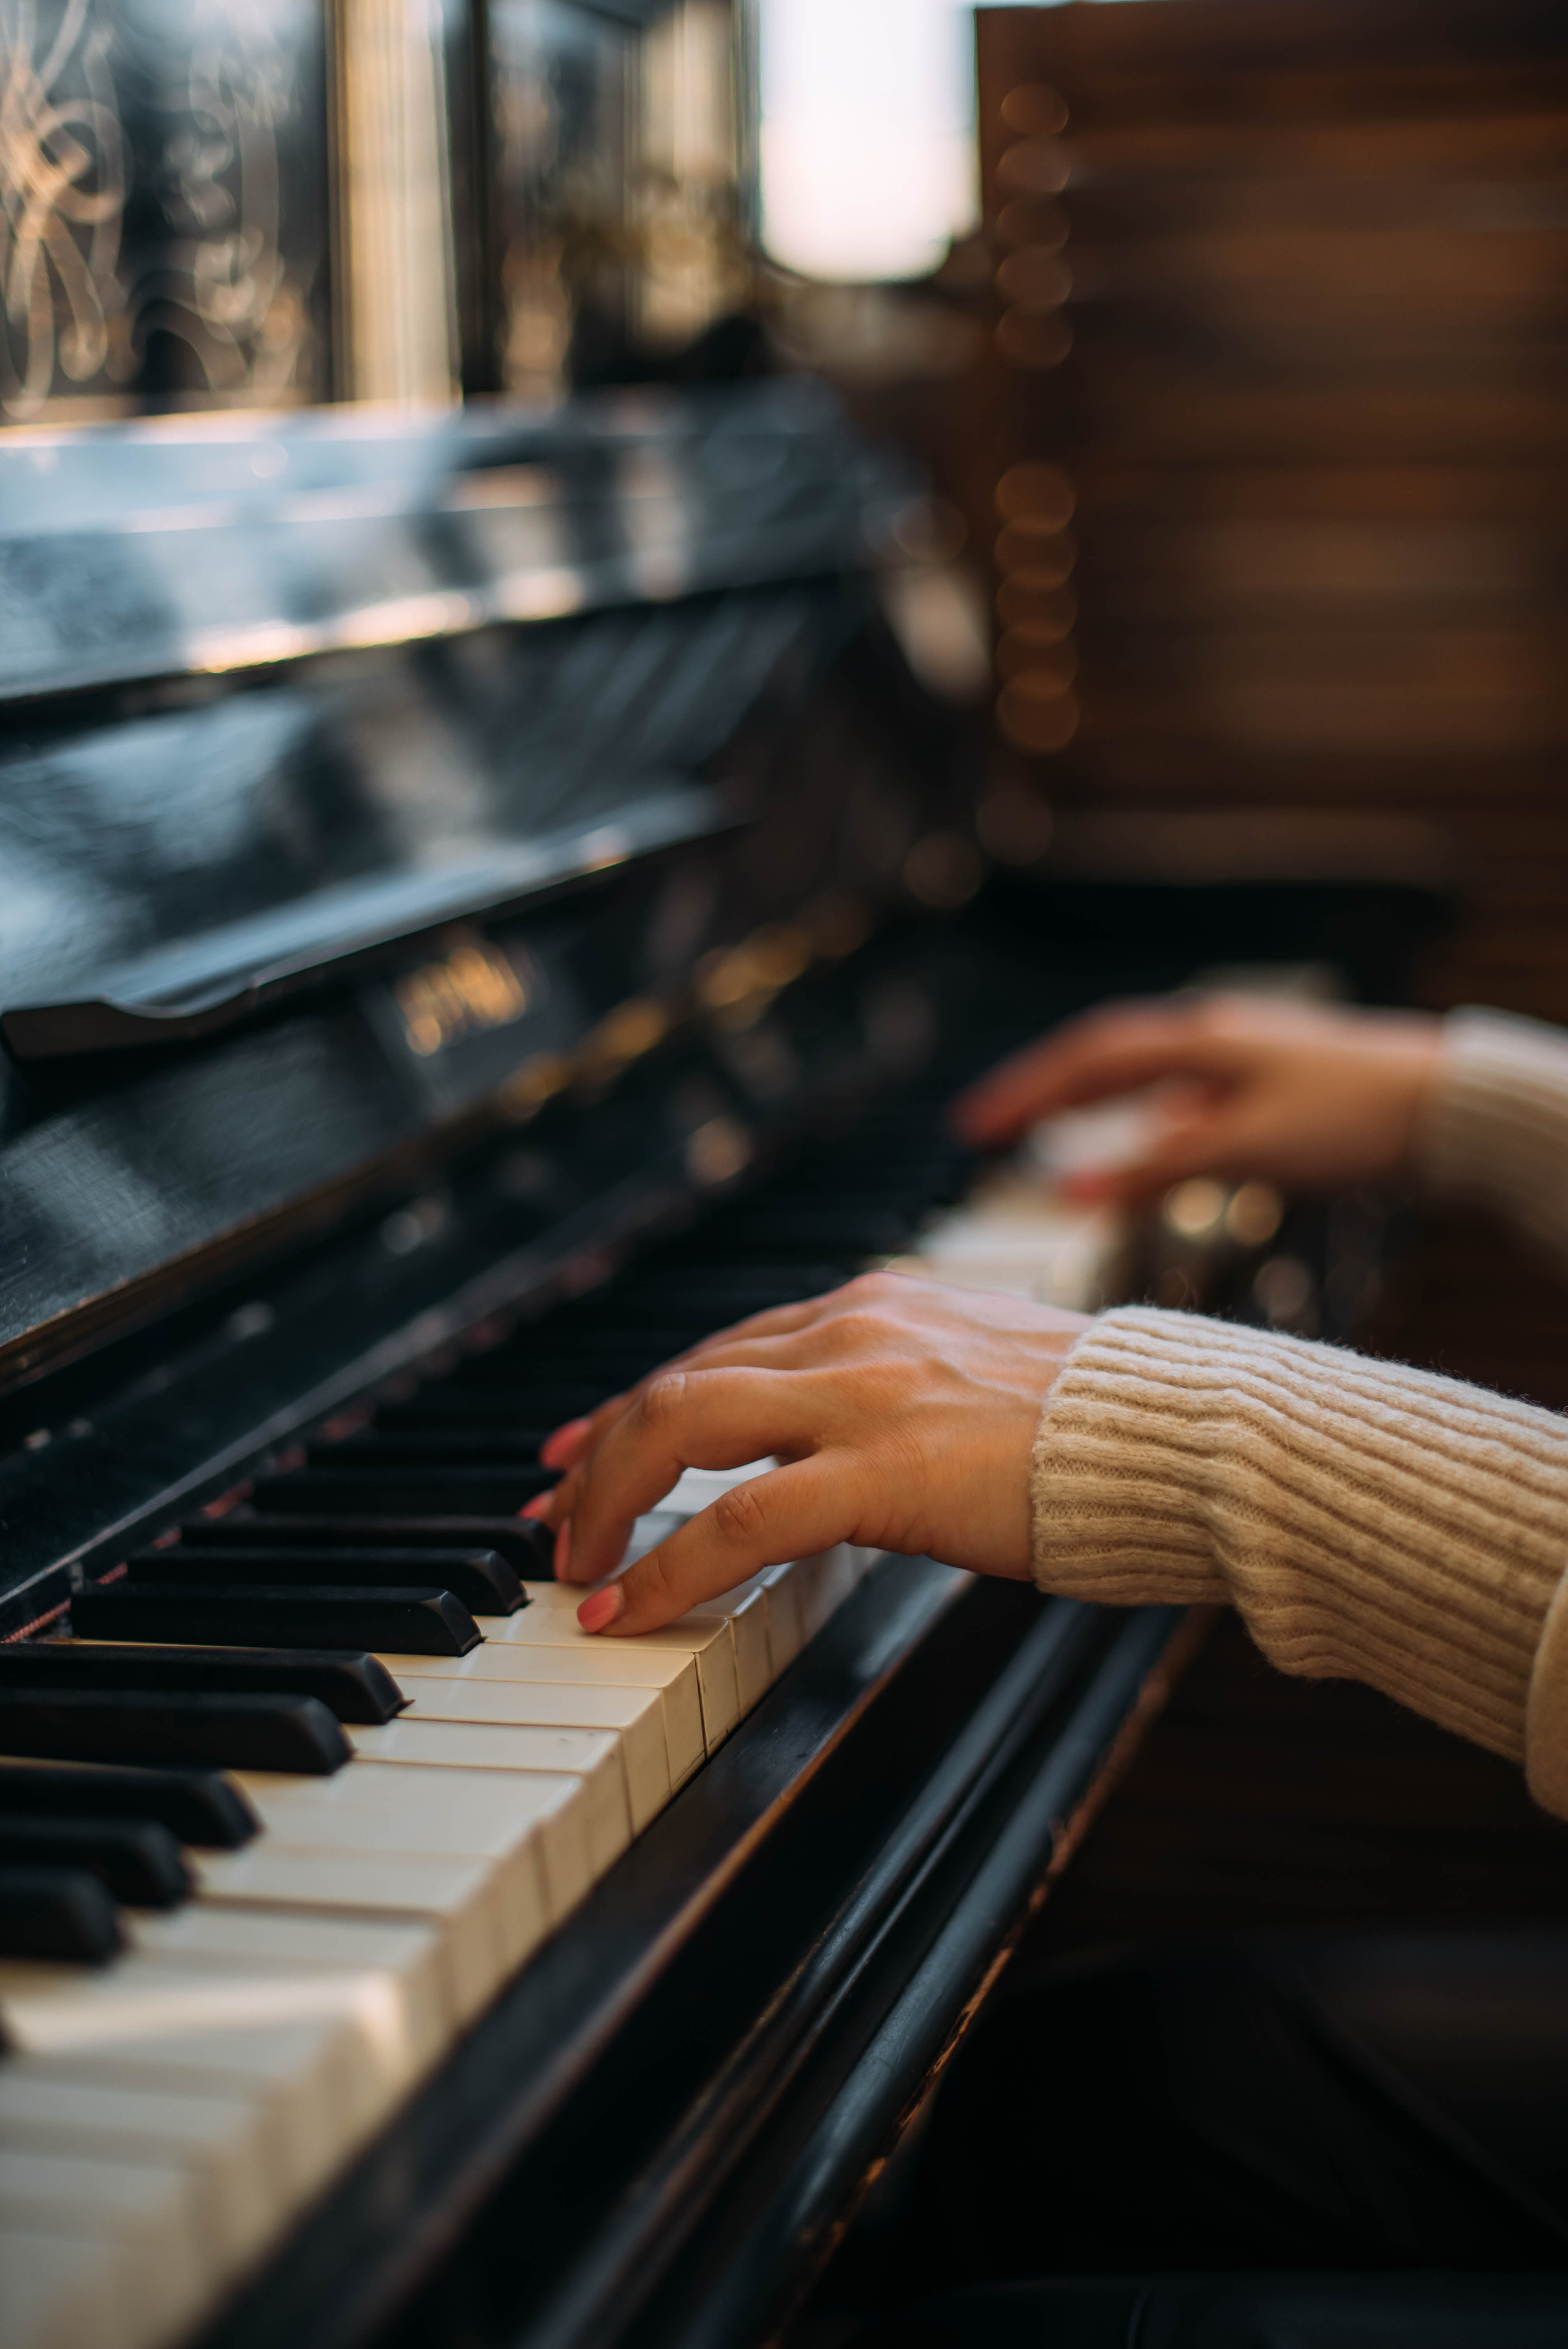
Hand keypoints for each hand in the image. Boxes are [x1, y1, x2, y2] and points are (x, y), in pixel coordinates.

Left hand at [526, 1273, 1090, 1635]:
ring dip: (606, 1500)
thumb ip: (898, 1392)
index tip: (585, 1450)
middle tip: (556, 1519)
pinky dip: (664, 1564)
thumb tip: (844, 1447)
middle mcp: (852, 1328)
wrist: (1185, 1434)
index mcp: (873, 1305)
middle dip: (594, 1454)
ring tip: (575, 1566)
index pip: (716, 1349)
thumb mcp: (978, 1376)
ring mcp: (863, 1392)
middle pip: (673, 1381)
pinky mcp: (883, 1467)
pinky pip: (735, 1516)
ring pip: (679, 1427)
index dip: (636, 1405)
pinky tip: (628, 1609)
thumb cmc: (1101, 1426)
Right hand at [952, 993, 1442, 1203]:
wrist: (1450, 1105)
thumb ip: (1154, 1170)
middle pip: (1101, 1058)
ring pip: (1140, 1074)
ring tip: (1044, 1132)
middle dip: (1039, 1092)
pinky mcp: (1265, 1083)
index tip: (970, 1130)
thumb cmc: (1356, 1120)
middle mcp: (1209, 1038)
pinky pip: (1181, 1094)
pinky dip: (1143, 1120)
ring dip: (1087, 1102)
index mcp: (1195, 1042)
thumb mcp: (1243, 1149)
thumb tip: (1069, 1191)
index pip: (1083, 1061)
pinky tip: (1146, 1145)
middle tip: (983, 1128)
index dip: (1022, 1093)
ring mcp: (1238, 1057)